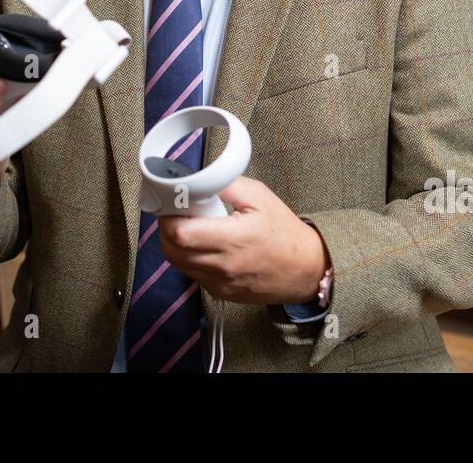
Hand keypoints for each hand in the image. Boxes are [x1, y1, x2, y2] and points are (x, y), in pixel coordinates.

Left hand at [155, 177, 329, 305]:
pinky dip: (188, 258)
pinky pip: (191, 273)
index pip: (181, 233)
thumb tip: (197, 179)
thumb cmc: (284, 232)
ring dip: (175, 243)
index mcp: (233, 239)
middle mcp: (223, 266)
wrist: (305, 269)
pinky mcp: (219, 293)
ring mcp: (219, 283)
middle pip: (171, 249)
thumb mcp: (260, 196)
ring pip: (177, 263)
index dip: (170, 215)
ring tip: (192, 227)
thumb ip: (226, 184)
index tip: (174, 202)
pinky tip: (204, 245)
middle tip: (178, 212)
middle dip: (167, 227)